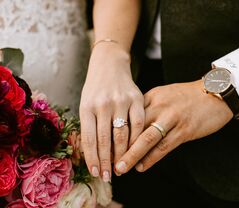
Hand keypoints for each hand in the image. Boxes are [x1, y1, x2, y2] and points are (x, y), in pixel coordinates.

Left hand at [79, 44, 143, 181]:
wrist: (109, 64)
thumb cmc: (96, 88)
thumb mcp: (86, 103)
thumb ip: (89, 125)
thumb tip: (92, 152)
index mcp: (87, 107)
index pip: (89, 139)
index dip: (92, 158)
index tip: (96, 172)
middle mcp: (103, 104)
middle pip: (104, 140)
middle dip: (106, 162)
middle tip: (108, 176)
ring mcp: (121, 101)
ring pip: (122, 135)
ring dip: (121, 155)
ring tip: (121, 168)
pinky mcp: (136, 98)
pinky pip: (138, 124)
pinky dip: (136, 140)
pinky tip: (135, 150)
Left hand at [115, 80, 232, 173]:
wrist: (215, 92)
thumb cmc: (187, 96)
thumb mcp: (164, 95)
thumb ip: (148, 107)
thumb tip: (131, 123)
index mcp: (151, 97)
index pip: (128, 116)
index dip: (116, 132)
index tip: (105, 145)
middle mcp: (159, 106)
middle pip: (134, 128)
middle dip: (119, 146)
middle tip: (108, 160)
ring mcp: (172, 118)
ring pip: (147, 139)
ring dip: (132, 156)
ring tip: (121, 168)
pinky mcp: (185, 129)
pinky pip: (164, 146)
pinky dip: (152, 158)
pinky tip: (142, 166)